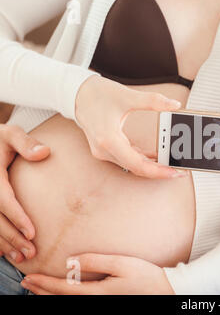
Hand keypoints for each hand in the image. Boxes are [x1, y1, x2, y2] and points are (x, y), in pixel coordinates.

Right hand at [0, 124, 49, 261]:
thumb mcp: (10, 134)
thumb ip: (25, 142)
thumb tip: (44, 152)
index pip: (2, 199)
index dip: (16, 217)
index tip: (32, 232)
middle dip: (11, 237)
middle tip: (31, 251)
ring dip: (3, 243)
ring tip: (22, 257)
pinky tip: (5, 252)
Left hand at [21, 253, 174, 294]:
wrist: (165, 291)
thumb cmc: (146, 276)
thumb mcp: (121, 264)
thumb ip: (96, 261)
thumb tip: (71, 261)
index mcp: (97, 292)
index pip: (63, 289)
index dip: (44, 283)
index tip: (29, 278)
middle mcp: (97, 302)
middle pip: (62, 299)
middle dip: (42, 292)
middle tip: (27, 284)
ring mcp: (103, 303)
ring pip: (70, 302)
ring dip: (51, 296)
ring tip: (38, 290)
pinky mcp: (109, 301)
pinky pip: (80, 301)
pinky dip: (66, 297)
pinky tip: (65, 293)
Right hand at [75, 76, 185, 178]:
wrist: (77, 93)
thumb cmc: (98, 94)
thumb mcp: (127, 95)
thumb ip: (153, 101)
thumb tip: (174, 105)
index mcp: (109, 139)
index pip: (137, 164)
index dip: (158, 171)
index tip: (174, 172)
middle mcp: (104, 150)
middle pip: (136, 168)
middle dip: (159, 171)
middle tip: (180, 171)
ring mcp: (104, 151)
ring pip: (132, 165)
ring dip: (152, 166)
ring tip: (172, 165)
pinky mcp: (106, 149)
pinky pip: (128, 159)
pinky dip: (143, 159)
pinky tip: (157, 157)